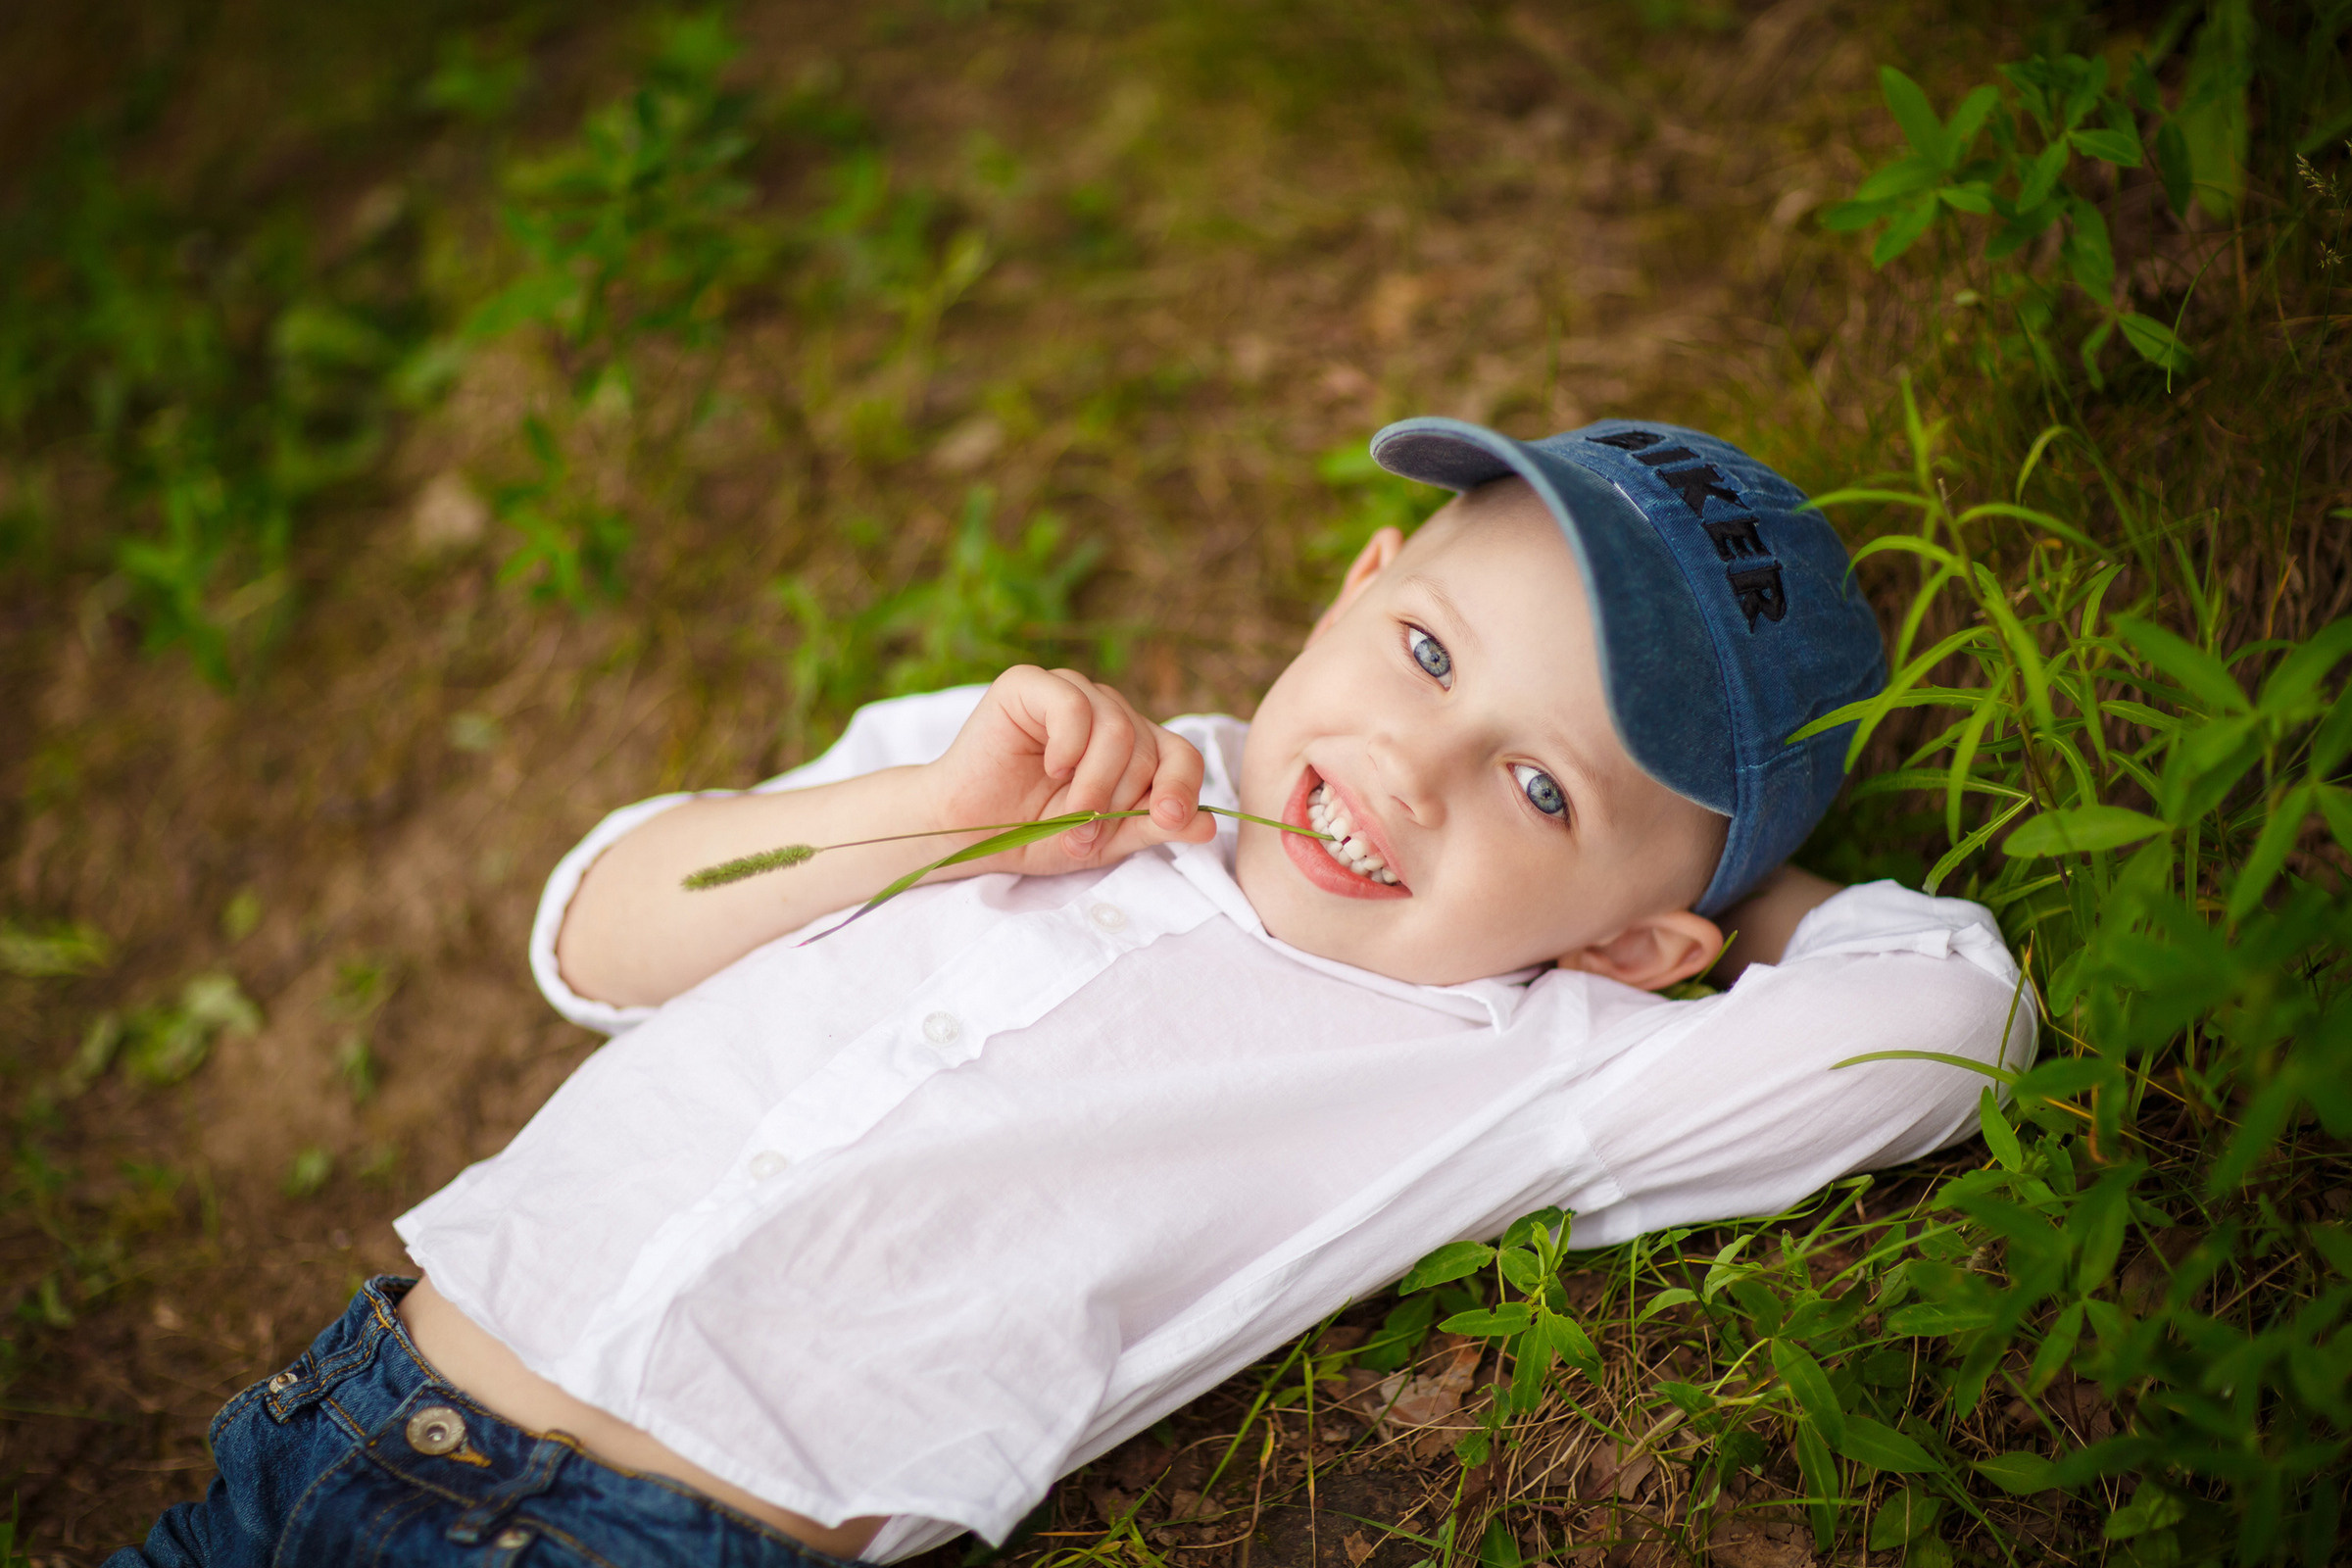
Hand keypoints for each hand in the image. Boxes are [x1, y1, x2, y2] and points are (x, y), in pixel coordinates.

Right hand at [922, 666, 1218, 875]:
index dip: (1181, 788)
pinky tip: (1050, 767)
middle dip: (1116, 804)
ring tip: (1065, 816)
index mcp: (1134, 748)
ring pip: (1116, 729)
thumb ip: (1153, 827)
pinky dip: (1068, 745)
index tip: (1166, 819)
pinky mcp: (1031, 684)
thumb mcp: (1105, 842)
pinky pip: (1074, 704)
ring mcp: (1072, 694)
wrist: (968, 831)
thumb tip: (1208, 826)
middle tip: (1082, 837)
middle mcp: (1109, 714)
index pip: (1181, 757)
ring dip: (1092, 786)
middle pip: (1146, 749)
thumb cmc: (1033, 834)